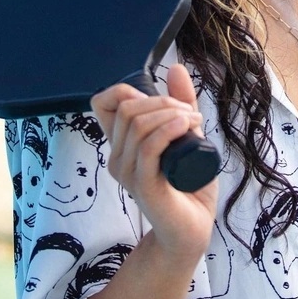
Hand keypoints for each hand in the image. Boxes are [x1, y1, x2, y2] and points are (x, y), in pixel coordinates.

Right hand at [91, 63, 217, 263]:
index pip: (103, 102)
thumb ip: (180, 103)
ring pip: (138, 123)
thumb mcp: (187, 135)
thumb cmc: (187, 185)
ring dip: (172, 113)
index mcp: (122, 144)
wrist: (191, 230)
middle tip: (190, 114)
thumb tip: (174, 67)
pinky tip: (187, 125)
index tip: (161, 100)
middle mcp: (117, 157)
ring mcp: (127, 172)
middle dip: (163, 100)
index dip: (127, 89)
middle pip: (127, 107)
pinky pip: (148, 147)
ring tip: (194, 123)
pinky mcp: (143, 185)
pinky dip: (168, 129)